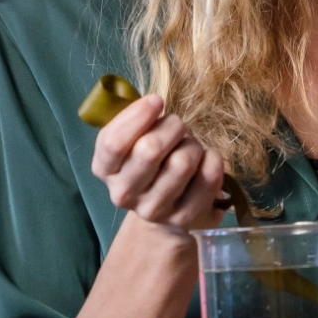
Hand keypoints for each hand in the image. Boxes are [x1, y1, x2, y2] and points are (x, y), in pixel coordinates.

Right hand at [90, 93, 225, 231]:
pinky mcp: (185, 217)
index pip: (113, 142)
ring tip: (190, 148)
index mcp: (104, 169)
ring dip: (193, 145)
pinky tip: (206, 160)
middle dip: (172, 127)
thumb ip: (135, 121)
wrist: (168, 205)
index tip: (157, 101)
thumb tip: (153, 103)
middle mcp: (124, 194)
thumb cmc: (151, 160)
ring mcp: (154, 209)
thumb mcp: (133, 140)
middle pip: (150, 149)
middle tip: (178, 127)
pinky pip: (208, 176)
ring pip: (182, 162)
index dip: (137, 116)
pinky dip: (213, 159)